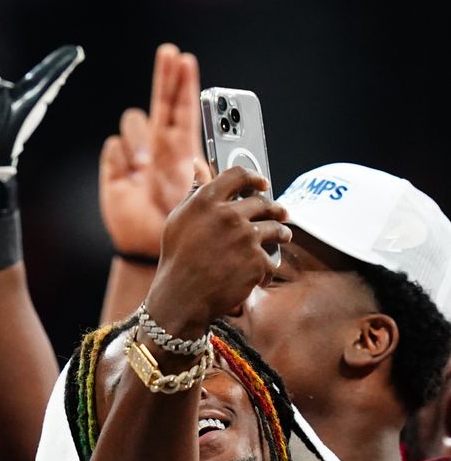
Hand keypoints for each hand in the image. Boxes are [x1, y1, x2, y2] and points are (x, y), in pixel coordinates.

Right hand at [99, 45, 202, 257]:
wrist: (150, 248)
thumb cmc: (180, 224)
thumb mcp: (199, 200)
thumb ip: (203, 177)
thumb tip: (199, 159)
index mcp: (182, 149)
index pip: (185, 108)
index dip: (184, 83)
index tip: (185, 59)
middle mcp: (159, 146)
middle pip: (161, 102)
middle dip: (165, 76)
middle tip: (168, 52)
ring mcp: (136, 155)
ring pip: (134, 122)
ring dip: (140, 137)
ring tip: (146, 163)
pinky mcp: (115, 169)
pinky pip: (113, 147)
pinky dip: (122, 157)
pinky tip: (130, 174)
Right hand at [145, 166, 290, 338]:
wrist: (182, 296)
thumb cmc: (177, 257)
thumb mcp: (179, 220)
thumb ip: (195, 191)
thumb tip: (199, 164)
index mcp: (205, 201)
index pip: (238, 175)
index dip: (254, 177)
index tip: (262, 183)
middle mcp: (227, 215)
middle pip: (264, 202)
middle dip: (274, 209)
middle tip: (279, 214)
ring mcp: (244, 238)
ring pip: (277, 228)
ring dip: (281, 233)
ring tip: (281, 238)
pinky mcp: (256, 261)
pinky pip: (272, 259)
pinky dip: (266, 266)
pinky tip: (257, 272)